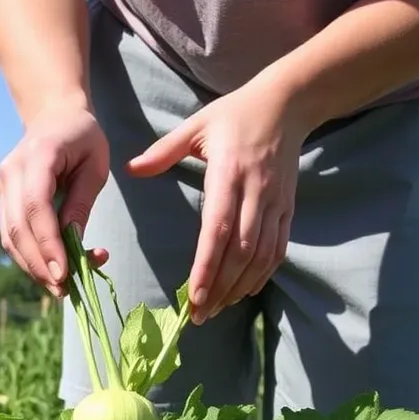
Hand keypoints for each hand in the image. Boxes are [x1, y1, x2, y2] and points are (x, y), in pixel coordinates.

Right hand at [0, 103, 110, 297]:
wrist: (55, 116)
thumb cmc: (83, 139)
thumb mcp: (95, 166)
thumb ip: (82, 203)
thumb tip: (73, 243)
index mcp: (37, 156)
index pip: (36, 207)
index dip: (47, 244)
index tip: (65, 273)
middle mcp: (10, 172)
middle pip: (18, 228)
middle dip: (40, 264)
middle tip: (64, 291)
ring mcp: (1, 186)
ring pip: (9, 237)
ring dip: (33, 267)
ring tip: (60, 288)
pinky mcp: (1, 199)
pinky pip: (11, 235)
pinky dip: (29, 257)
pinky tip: (50, 271)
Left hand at [125, 71, 312, 323]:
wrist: (287, 104)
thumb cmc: (234, 114)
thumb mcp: (196, 125)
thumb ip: (163, 151)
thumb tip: (130, 169)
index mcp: (228, 173)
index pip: (218, 229)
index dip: (207, 266)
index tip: (193, 295)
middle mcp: (255, 192)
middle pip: (240, 252)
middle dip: (220, 288)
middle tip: (199, 315)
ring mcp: (275, 203)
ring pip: (260, 256)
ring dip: (240, 287)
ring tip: (217, 309)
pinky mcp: (288, 209)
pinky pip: (277, 250)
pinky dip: (263, 275)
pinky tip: (245, 291)